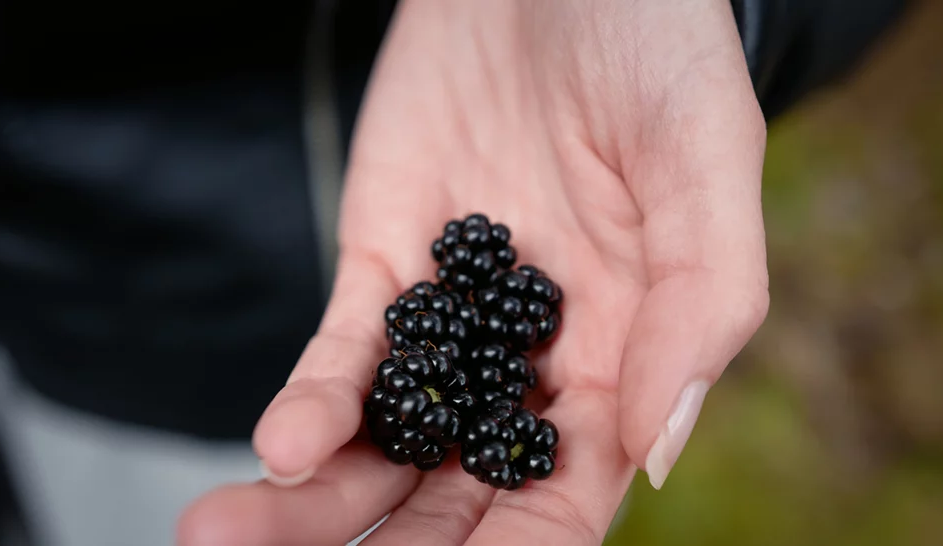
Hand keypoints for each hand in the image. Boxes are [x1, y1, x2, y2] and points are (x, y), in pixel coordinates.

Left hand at [180, 0, 767, 543]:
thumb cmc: (654, 46)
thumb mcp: (707, 159)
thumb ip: (700, 305)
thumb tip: (656, 453)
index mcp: (625, 355)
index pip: (563, 496)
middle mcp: (532, 356)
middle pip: (457, 492)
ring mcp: (451, 318)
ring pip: (385, 439)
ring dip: (314, 500)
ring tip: (236, 532)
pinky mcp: (385, 263)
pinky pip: (346, 353)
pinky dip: (313, 401)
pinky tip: (282, 443)